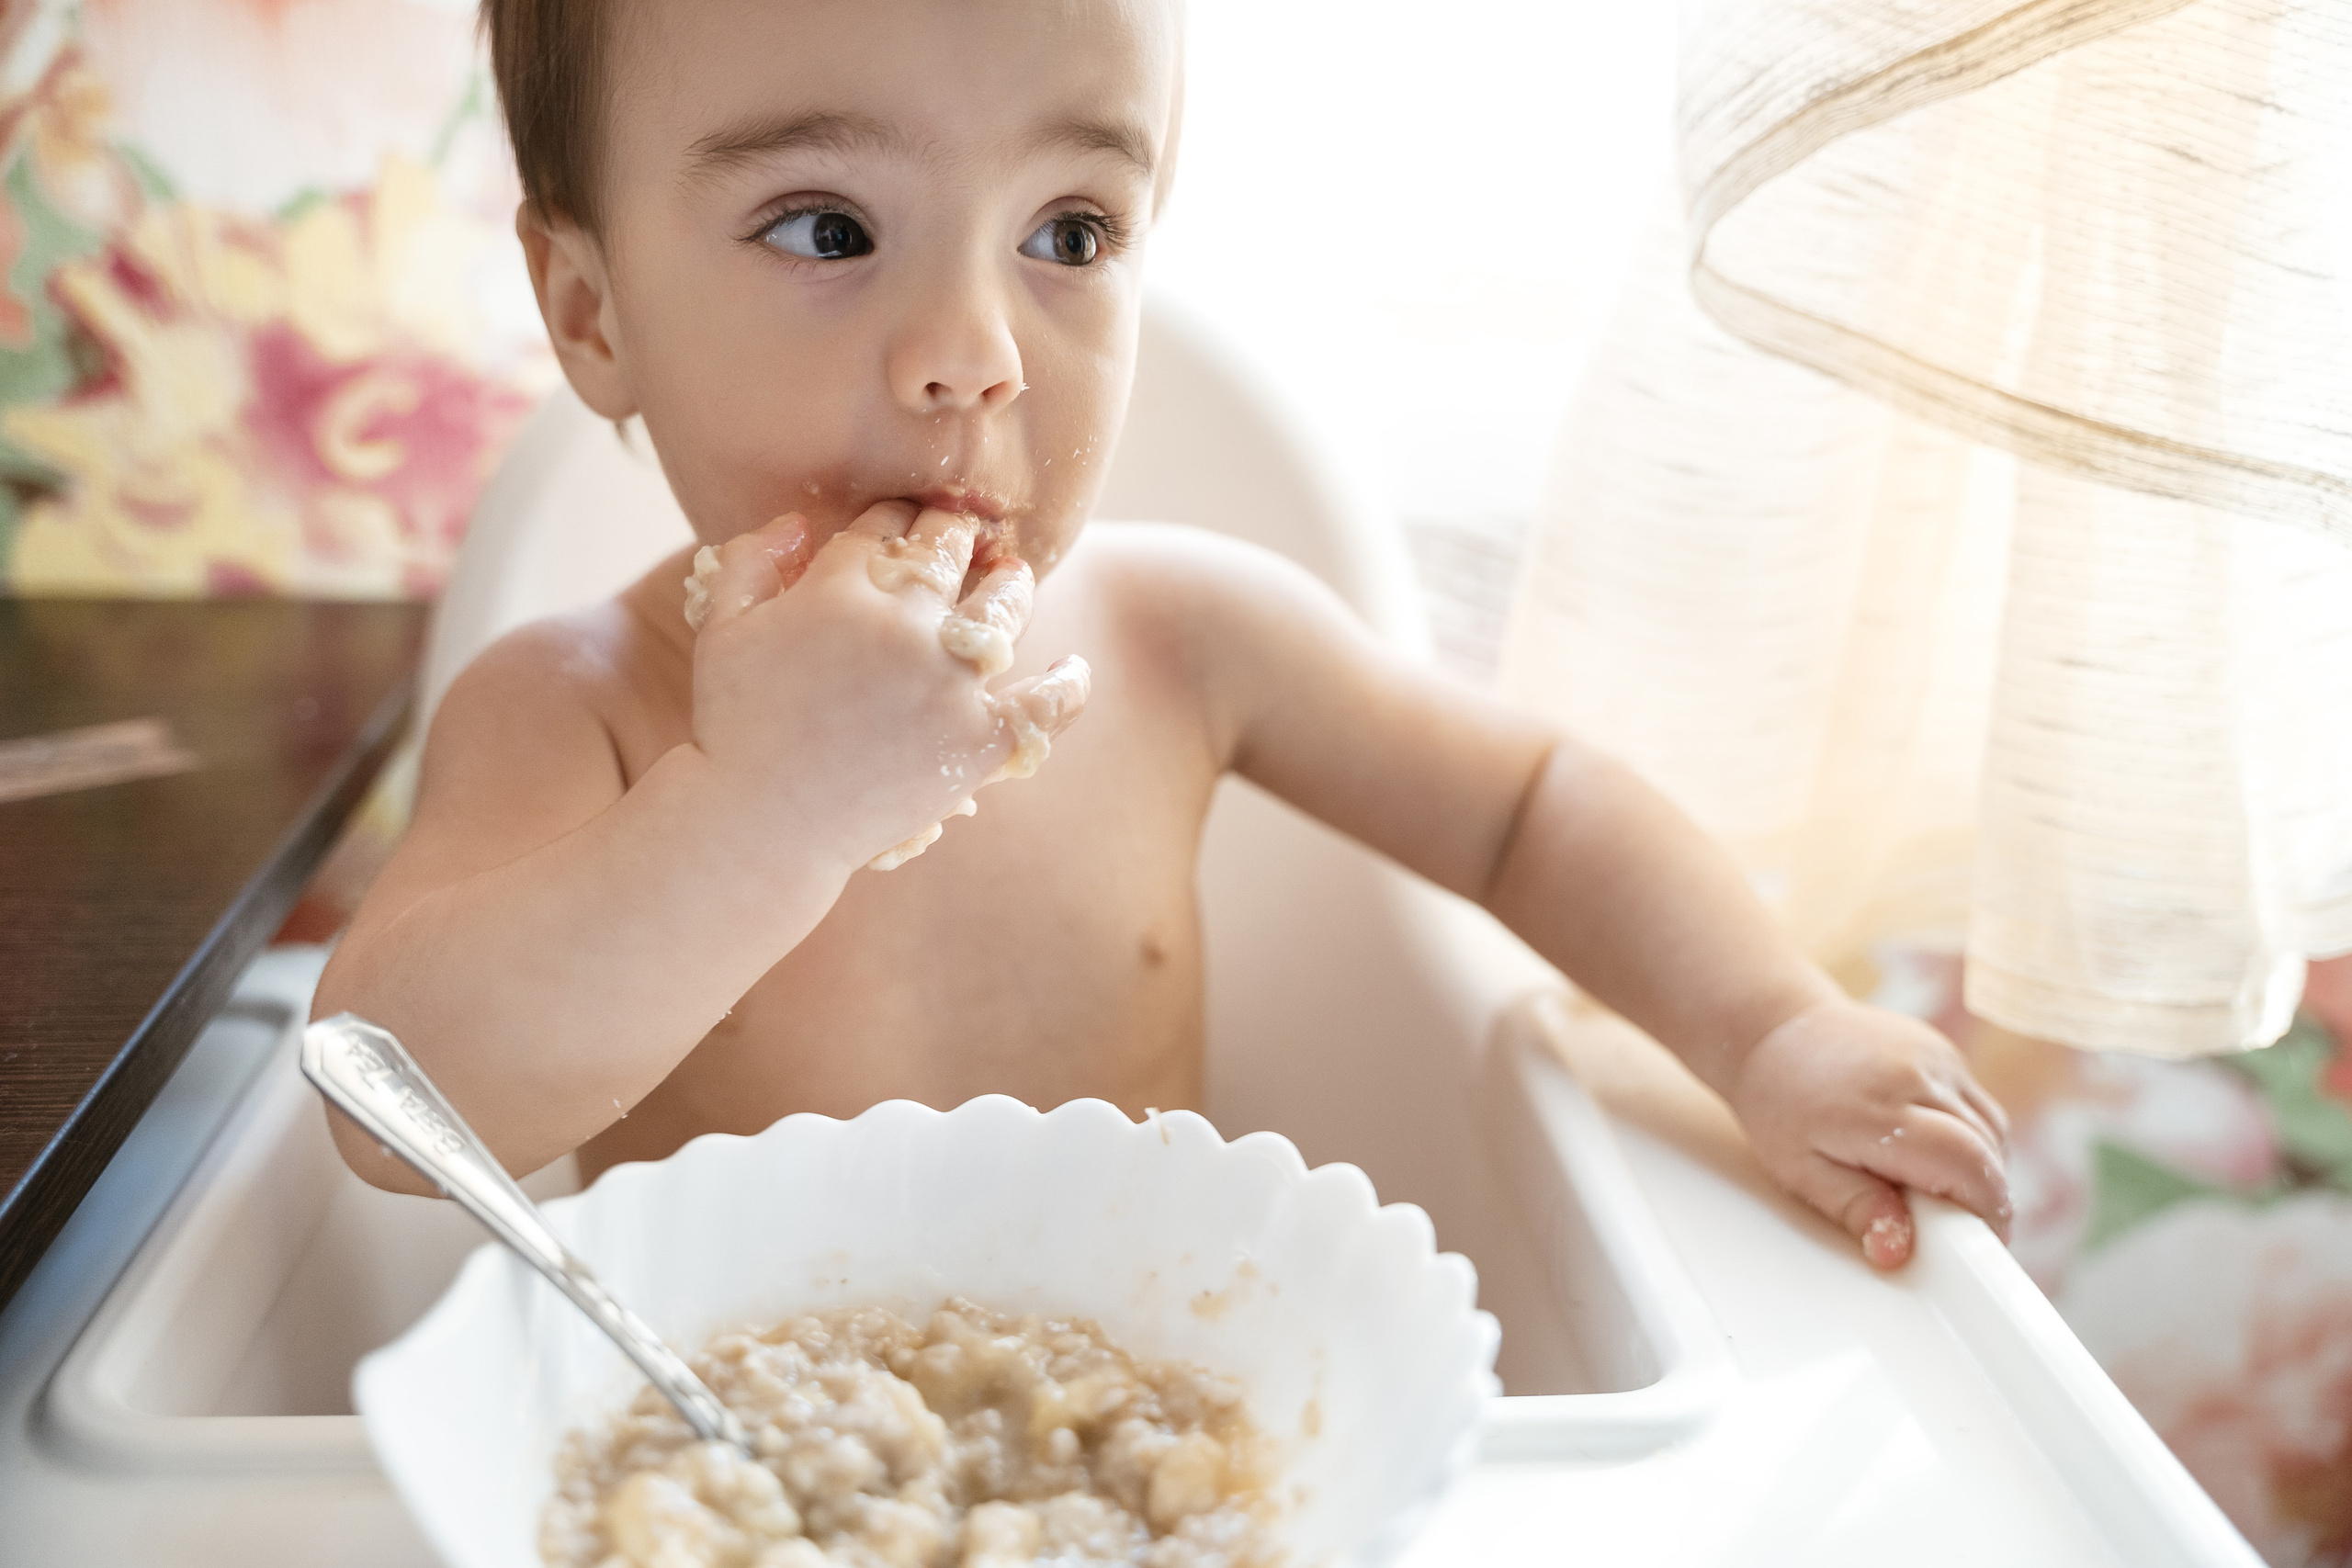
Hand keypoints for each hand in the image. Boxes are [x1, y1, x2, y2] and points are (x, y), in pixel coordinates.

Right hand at [687, 503, 1089, 867]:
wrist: (758, 826)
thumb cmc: (732, 728)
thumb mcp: (721, 629)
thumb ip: (752, 558)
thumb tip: (801, 519)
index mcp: (838, 588)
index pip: (885, 524)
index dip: (895, 519)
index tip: (900, 528)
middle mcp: (903, 625)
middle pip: (948, 549)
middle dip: (952, 536)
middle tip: (961, 540)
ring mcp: (947, 684)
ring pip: (1005, 603)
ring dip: (1011, 582)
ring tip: (1011, 578)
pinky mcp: (979, 742)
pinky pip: (1047, 704)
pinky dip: (1067, 684)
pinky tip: (1072, 669)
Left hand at [1727, 997, 2010, 1268]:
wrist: (1777, 1028)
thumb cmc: (1780, 1103)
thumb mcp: (1799, 1168)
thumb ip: (1853, 1207)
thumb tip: (1897, 1252)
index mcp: (1878, 1111)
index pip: (1966, 1163)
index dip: (1986, 1209)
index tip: (1980, 1244)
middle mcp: (1917, 1076)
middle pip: (1988, 1148)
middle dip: (1985, 1195)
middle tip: (1957, 1226)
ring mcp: (1936, 1057)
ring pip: (1992, 1127)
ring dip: (1981, 1165)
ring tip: (1938, 1186)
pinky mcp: (1943, 1050)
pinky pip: (1978, 1105)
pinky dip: (1971, 1135)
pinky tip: (1932, 1148)